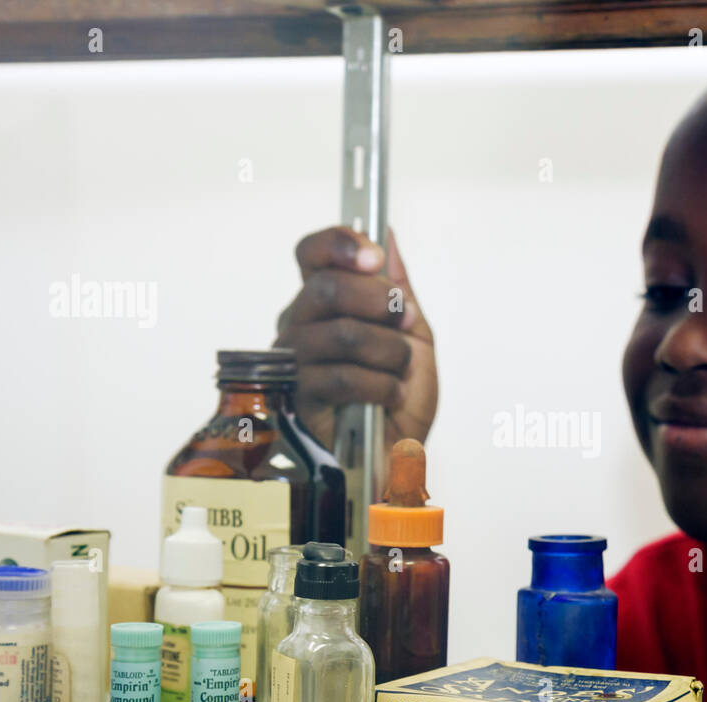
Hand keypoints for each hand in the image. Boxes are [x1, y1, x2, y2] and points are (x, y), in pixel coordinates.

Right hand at [275, 226, 437, 448]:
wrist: (399, 459)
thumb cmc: (400, 402)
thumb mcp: (413, 337)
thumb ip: (398, 289)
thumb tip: (386, 236)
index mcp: (324, 304)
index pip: (311, 254)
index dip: (339, 244)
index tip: (375, 256)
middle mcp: (299, 327)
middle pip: (325, 288)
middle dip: (377, 302)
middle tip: (403, 322)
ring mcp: (294, 364)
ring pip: (341, 333)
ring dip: (389, 352)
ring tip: (400, 372)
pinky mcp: (298, 401)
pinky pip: (342, 377)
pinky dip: (382, 385)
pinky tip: (389, 397)